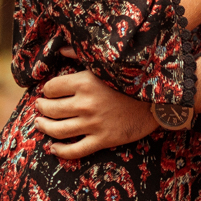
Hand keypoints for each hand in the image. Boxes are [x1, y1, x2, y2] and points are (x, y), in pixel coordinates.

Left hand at [33, 58, 156, 158]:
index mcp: (84, 82)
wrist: (160, 97)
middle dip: (41, 108)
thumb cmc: (133, 76)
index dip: (48, 89)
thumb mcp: (107, 62)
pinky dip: (60, 151)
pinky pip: (75, 150)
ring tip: (40, 124)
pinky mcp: (103, 139)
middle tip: (40, 107)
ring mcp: (94, 124)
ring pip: (58, 130)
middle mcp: (85, 104)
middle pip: (51, 109)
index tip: (49, 90)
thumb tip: (59, 49)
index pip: (52, 88)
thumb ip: (80, 55)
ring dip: (44, 127)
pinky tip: (54, 148)